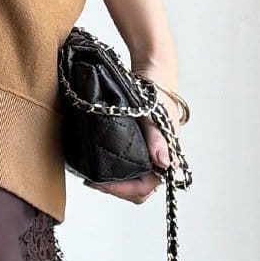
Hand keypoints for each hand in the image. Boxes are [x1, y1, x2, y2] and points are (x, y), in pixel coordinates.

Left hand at [87, 59, 180, 203]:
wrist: (154, 70)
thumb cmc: (157, 91)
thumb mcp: (154, 115)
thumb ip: (157, 139)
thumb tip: (164, 163)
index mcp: (167, 155)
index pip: (145, 188)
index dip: (122, 190)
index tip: (100, 183)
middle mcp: (160, 158)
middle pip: (139, 189)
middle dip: (116, 189)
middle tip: (92, 181)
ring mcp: (151, 152)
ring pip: (134, 180)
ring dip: (115, 181)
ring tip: (93, 174)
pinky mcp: (142, 145)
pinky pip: (131, 166)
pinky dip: (116, 169)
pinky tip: (99, 163)